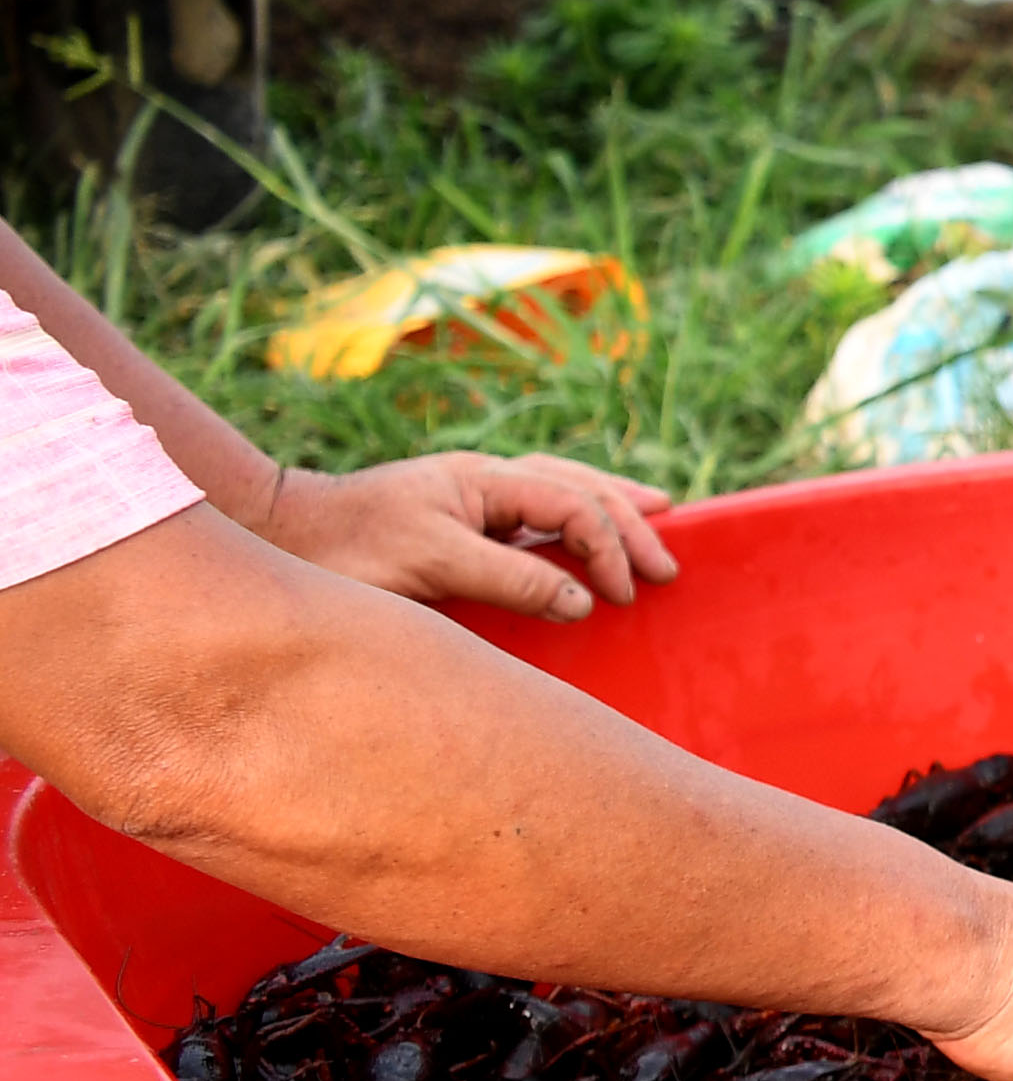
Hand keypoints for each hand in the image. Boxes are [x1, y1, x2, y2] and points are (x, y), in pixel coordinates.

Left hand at [262, 453, 679, 620]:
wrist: (277, 535)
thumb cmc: (345, 550)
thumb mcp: (429, 565)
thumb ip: (508, 580)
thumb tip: (581, 601)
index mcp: (482, 481)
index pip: (573, 506)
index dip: (608, 549)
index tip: (622, 598)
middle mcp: (485, 479)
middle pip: (581, 487)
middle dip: (632, 524)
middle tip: (667, 567)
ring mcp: (472, 494)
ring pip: (564, 486)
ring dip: (614, 507)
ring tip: (660, 517)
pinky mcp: (459, 516)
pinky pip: (538, 506)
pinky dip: (579, 515)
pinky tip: (588, 529)